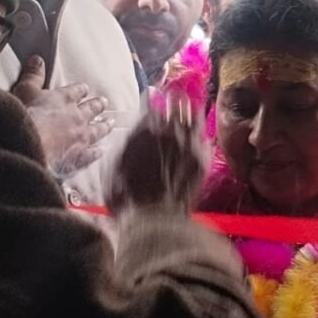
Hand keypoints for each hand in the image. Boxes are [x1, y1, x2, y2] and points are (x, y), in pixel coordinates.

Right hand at [11, 57, 112, 176]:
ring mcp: (81, 137)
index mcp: (64, 99)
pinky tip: (102, 150)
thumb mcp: (25, 90)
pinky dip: (98, 151)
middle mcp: (77, 116)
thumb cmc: (24, 116)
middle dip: (98, 105)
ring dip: (104, 126)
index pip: (76, 91)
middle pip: (92, 109)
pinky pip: (92, 153)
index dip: (80, 90)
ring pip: (97, 130)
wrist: (27, 144)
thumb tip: (38, 60)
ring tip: (110, 123)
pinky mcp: (79, 156)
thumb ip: (33, 75)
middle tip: (104, 102)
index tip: (85, 89)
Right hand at [105, 99, 207, 213]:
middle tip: (174, 99)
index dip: (152, 100)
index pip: (152, 102)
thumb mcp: (113, 164)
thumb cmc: (127, 195)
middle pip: (177, 104)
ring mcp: (189, 144)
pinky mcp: (203, 159)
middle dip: (174, 100)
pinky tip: (197, 136)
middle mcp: (169, 130)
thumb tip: (133, 129)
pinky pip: (205, 137)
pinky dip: (200, 134)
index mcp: (144, 128)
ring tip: (189, 110)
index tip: (153, 99)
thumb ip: (126, 139)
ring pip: (195, 116)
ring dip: (191, 111)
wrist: (154, 217)